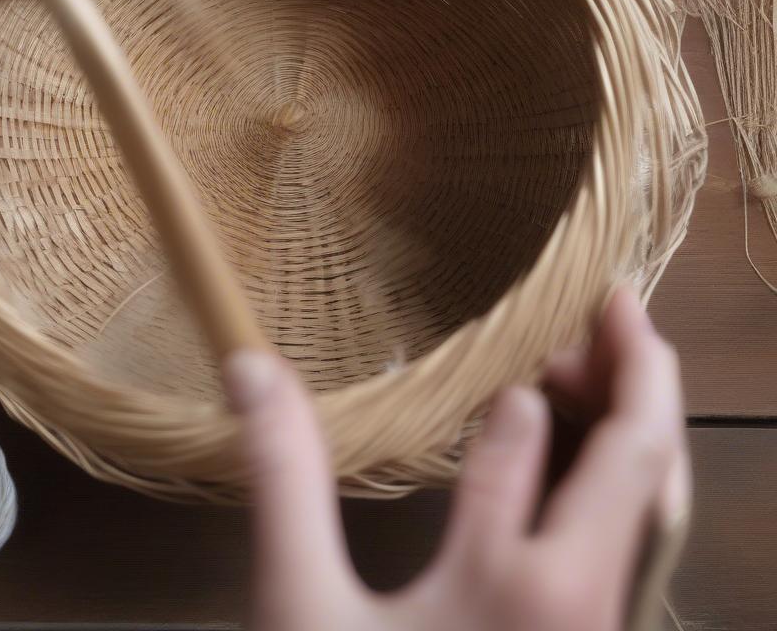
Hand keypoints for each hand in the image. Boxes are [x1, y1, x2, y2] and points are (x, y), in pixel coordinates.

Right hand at [223, 287, 689, 630]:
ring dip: (633, 423)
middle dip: (639, 370)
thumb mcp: (303, 608)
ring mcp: (599, 630)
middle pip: (644, 463)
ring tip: (598, 362)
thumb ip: (283, 480)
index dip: (536, 363)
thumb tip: (249, 363)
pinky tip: (580, 457)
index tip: (540, 303)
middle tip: (612, 304)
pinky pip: (630, 543)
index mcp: (521, 586)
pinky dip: (618, 476)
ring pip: (651, 506)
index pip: (535, 437)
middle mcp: (587, 607)